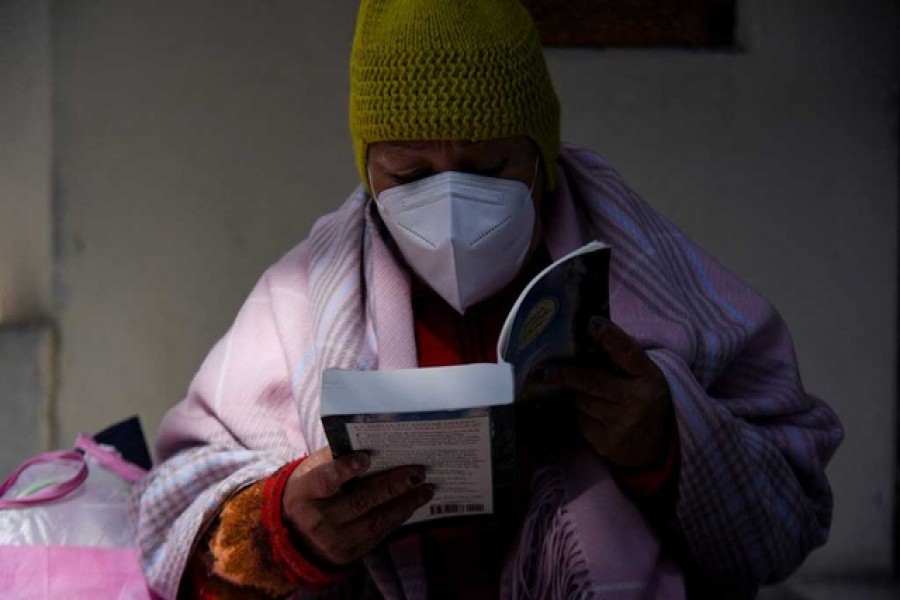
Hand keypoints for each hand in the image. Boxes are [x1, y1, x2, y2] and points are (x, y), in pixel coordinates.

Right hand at [282, 447, 434, 565]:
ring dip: (404, 503)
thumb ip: (337, 457)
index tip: (366, 457)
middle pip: (358, 502)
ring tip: (426, 488)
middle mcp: (316, 521)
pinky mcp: (348, 554)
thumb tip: (375, 438)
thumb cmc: (312, 489)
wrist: (295, 532)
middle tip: (417, 472)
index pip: (325, 481)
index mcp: (304, 493)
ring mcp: (333, 542)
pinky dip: (399, 517)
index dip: (345, 469)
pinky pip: (379, 534)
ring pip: (374, 521)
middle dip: (391, 486)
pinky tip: (413, 503)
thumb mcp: (313, 470)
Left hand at [534, 317, 673, 468]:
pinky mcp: (606, 443)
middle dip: (563, 374)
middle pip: (591, 380)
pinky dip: (581, 414)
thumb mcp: (646, 379)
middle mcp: (636, 400)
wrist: (659, 452)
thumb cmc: (648, 404)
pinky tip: (594, 415)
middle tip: (540, 371)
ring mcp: (621, 424)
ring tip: (586, 394)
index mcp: (649, 378)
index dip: (610, 336)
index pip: (628, 353)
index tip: (591, 323)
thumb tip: (590, 332)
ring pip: (581, 400)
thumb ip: (624, 359)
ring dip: (577, 395)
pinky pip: (580, 420)